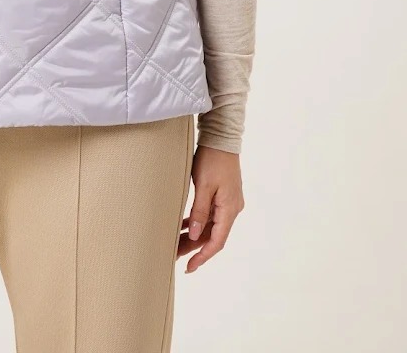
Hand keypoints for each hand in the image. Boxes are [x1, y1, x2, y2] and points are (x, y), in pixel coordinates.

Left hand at [178, 145, 244, 272]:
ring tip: (176, 243)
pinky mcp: (223, 195)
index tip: (189, 267)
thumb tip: (196, 236)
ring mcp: (228, 202)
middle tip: (175, 255)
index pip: (217, 241)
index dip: (203, 256)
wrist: (221, 139)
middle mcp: (232, 208)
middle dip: (195, 247)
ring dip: (195, 235)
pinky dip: (198, 222)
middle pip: (213, 235)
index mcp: (229, 209)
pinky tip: (184, 225)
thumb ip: (200, 212)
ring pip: (211, 226)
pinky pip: (210, 215)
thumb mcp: (204, 186)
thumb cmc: (213, 159)